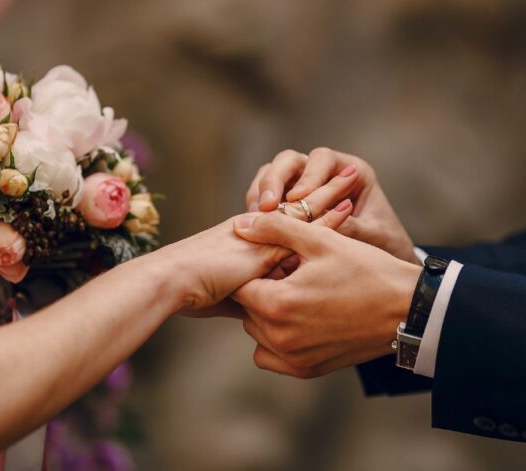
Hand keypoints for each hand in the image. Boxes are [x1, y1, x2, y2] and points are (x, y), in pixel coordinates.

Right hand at [165, 172, 357, 313]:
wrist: (172, 283)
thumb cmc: (191, 291)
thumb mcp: (229, 296)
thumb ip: (251, 296)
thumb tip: (263, 314)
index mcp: (248, 239)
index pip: (285, 220)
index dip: (308, 211)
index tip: (331, 201)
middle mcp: (257, 229)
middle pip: (297, 206)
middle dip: (322, 191)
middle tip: (348, 174)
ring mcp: (263, 233)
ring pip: (303, 208)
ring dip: (329, 193)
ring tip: (353, 176)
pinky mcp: (267, 240)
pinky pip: (303, 225)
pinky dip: (327, 217)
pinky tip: (348, 207)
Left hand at [232, 212, 421, 377]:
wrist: (407, 309)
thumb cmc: (367, 270)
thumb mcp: (321, 240)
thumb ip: (275, 229)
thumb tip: (240, 225)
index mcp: (278, 303)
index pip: (241, 285)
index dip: (258, 269)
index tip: (282, 261)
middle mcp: (280, 337)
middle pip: (247, 310)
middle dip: (263, 291)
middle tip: (294, 276)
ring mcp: (293, 357)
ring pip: (258, 333)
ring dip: (269, 315)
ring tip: (301, 296)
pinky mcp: (307, 370)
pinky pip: (272, 357)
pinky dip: (278, 340)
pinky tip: (302, 320)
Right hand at [245, 148, 419, 263]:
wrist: (382, 266)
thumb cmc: (384, 244)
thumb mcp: (372, 236)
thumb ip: (349, 227)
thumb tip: (319, 224)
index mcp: (351, 170)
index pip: (322, 159)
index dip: (308, 177)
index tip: (298, 198)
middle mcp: (324, 172)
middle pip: (290, 161)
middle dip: (275, 180)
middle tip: (266, 206)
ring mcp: (302, 185)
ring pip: (272, 174)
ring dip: (260, 192)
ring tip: (255, 217)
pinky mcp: (287, 203)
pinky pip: (266, 196)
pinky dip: (258, 208)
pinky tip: (255, 227)